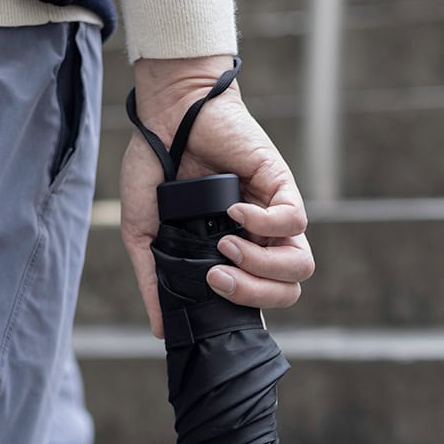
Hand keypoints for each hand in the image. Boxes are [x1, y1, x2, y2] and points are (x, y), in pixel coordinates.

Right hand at [120, 55, 314, 338]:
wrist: (165, 115)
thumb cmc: (153, 166)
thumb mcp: (142, 232)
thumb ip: (152, 278)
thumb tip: (160, 328)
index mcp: (231, 251)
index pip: (259, 296)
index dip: (245, 307)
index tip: (210, 294)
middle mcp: (257, 237)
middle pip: (288, 289)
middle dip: (254, 294)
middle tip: (217, 277)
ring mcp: (271, 211)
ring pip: (301, 263)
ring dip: (263, 265)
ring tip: (225, 246)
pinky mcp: (280, 183)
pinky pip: (295, 220)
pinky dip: (265, 224)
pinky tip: (235, 211)